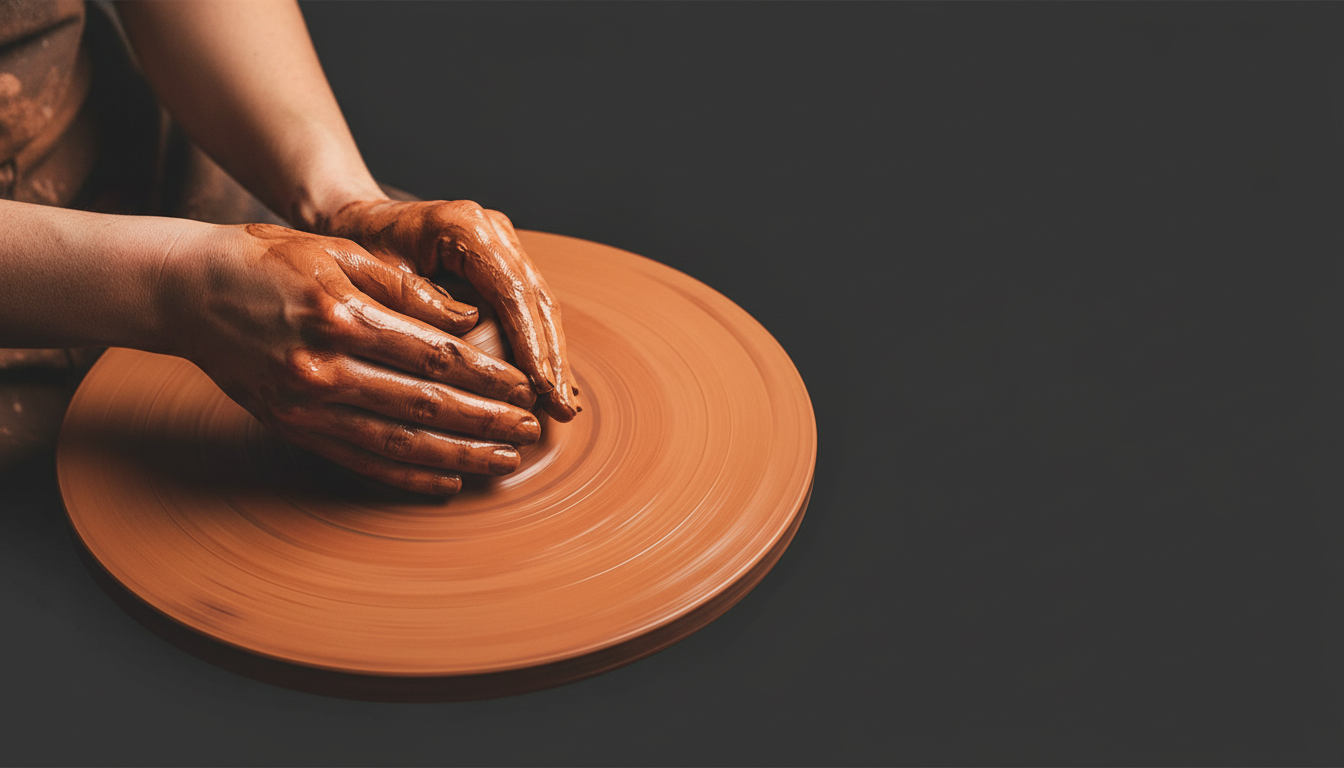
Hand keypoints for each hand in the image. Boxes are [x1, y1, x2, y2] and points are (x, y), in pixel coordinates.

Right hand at [161, 223, 541, 494]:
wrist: (186, 291)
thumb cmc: (266, 261)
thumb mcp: (338, 250)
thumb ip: (406, 285)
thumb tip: (466, 318)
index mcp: (343, 315)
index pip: (435, 355)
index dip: (488, 376)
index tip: (525, 386)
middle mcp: (325, 368)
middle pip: (425, 405)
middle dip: (486, 421)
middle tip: (532, 431)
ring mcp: (307, 406)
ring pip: (399, 442)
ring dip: (459, 456)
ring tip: (504, 461)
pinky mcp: (293, 429)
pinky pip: (360, 461)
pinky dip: (407, 477)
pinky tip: (447, 483)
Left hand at [315, 199, 579, 421]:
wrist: (355, 222)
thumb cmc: (359, 247)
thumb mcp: (376, 276)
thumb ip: (419, 302)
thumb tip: (468, 333)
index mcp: (464, 226)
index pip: (511, 290)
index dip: (530, 342)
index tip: (541, 387)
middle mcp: (494, 232)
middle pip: (537, 300)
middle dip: (552, 358)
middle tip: (564, 407)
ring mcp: (504, 248)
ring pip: (542, 308)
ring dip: (554, 359)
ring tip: (565, 406)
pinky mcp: (504, 268)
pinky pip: (530, 312)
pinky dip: (541, 350)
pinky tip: (551, 388)